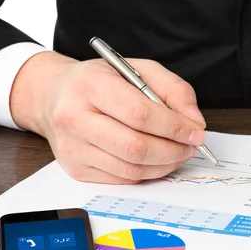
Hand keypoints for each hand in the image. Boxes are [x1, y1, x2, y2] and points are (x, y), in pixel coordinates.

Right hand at [10, 51, 206, 183]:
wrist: (54, 95)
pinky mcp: (75, 169)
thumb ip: (173, 89)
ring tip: (178, 153)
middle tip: (190, 146)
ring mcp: (72, 147)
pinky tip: (157, 160)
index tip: (196, 132)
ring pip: (131, 169)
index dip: (174, 127)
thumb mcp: (139, 70)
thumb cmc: (101, 81)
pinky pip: (122, 179)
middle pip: (136, 147)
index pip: (140, 114)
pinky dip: (148, 173)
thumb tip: (194, 121)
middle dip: (173, 150)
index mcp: (91, 84)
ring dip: (164, 165)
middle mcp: (74, 117)